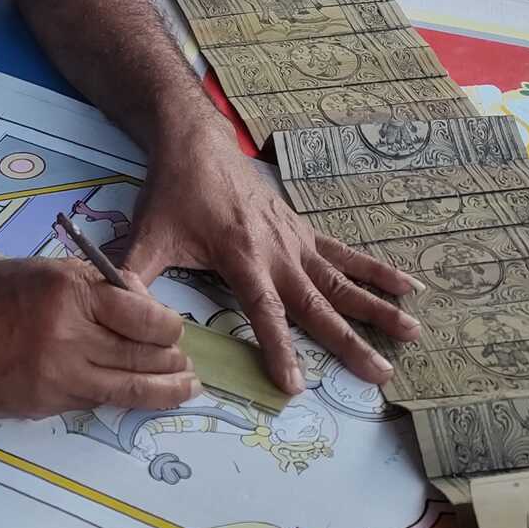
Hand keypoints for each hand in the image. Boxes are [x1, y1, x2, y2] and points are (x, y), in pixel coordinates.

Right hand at [0, 257, 199, 418]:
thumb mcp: (46, 269)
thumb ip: (97, 284)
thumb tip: (143, 302)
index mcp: (71, 292)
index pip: (145, 316)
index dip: (169, 327)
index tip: (175, 329)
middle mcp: (70, 336)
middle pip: (143, 356)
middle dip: (173, 361)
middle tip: (188, 363)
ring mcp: (58, 375)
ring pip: (128, 388)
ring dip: (163, 390)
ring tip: (186, 388)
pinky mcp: (46, 404)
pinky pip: (96, 401)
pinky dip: (122, 397)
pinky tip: (140, 395)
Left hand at [124, 117, 420, 394]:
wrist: (196, 142)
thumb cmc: (172, 192)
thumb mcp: (147, 233)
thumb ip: (133, 275)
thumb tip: (115, 311)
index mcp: (240, 256)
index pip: (264, 311)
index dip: (279, 348)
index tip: (296, 385)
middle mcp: (276, 250)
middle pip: (318, 303)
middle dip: (349, 340)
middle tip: (381, 373)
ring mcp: (295, 240)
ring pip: (342, 279)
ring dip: (378, 306)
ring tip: (413, 332)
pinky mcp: (302, 230)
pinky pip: (344, 253)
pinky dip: (376, 269)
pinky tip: (408, 285)